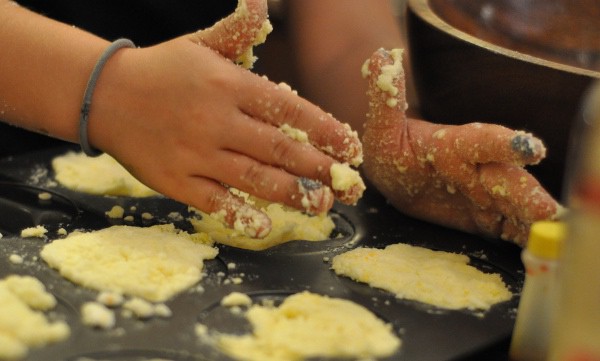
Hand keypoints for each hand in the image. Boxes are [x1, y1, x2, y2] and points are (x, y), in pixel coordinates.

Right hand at [87, 0, 362, 237]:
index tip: (352, 149)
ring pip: (254, 178)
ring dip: (293, 194)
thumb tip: (262, 3)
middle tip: (350, 185)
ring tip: (322, 204)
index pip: (290, 108)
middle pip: (280, 148)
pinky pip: (213, 202)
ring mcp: (195, 152)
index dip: (326, 130)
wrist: (104, 94)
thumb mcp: (203, 44)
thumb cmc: (163, 70)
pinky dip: (239, 215)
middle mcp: (216, 119)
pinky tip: (265, 226)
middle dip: (320, 168)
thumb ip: (238, 30)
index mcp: (229, 84)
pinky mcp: (176, 180)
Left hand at [362, 48, 560, 244]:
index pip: (480, 141)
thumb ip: (385, 98)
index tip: (528, 148)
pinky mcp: (488, 218)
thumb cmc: (393, 148)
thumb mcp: (382, 128)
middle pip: (507, 180)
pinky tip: (537, 252)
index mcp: (455, 146)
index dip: (502, 143)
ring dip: (532, 220)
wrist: (397, 175)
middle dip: (528, 194)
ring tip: (550, 233)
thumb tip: (381, 57)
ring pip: (516, 207)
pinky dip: (524, 239)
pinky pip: (511, 229)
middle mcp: (478, 169)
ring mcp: (485, 195)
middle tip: (549, 211)